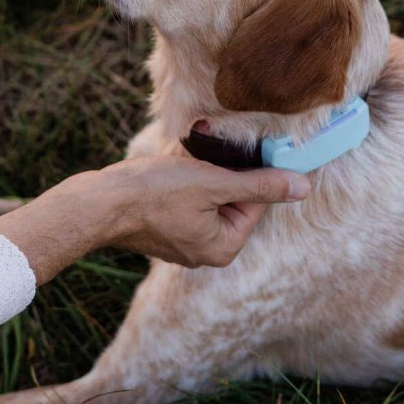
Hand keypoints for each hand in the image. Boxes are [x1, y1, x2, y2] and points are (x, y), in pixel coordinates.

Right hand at [101, 156, 310, 267]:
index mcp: (224, 247)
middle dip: (220, 171)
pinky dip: (183, 181)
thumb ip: (260, 185)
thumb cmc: (155, 193)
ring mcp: (183, 243)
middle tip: (203, 155)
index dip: (247, 170)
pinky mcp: (164, 232)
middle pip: (232, 199)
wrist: (99, 203)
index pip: (256, 201)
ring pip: (208, 196)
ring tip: (184, 160)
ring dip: (202, 172)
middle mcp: (206, 252)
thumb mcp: (215, 182)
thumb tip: (303, 188)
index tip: (235, 150)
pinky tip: (169, 169)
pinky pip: (186, 201)